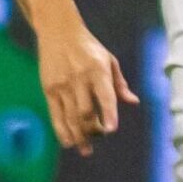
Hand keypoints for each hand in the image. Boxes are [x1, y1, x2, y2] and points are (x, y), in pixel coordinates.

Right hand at [37, 25, 137, 155]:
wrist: (58, 31)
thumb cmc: (88, 47)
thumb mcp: (109, 60)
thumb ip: (120, 84)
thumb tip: (133, 102)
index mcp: (98, 70)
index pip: (105, 96)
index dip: (108, 114)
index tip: (111, 130)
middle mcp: (79, 78)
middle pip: (86, 112)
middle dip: (93, 130)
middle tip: (99, 137)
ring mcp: (62, 85)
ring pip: (71, 117)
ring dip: (79, 136)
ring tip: (86, 150)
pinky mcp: (49, 89)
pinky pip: (56, 115)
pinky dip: (62, 131)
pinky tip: (69, 142)